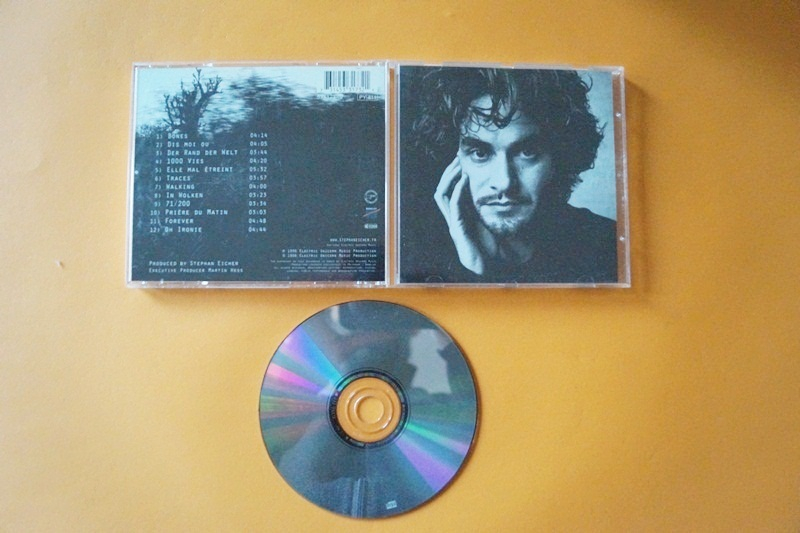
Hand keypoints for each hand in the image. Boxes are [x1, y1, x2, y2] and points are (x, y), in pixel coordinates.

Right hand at [433, 157, 494, 274]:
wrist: (491, 267)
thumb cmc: (493, 247)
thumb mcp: (492, 221)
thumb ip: (491, 208)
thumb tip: (502, 190)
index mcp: (461, 214)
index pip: (450, 189)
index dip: (453, 173)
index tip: (461, 158)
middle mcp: (454, 217)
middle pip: (442, 188)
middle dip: (449, 171)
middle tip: (457, 156)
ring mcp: (454, 223)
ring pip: (442, 195)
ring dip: (450, 178)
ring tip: (458, 165)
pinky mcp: (458, 230)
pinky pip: (453, 207)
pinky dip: (457, 192)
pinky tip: (463, 181)